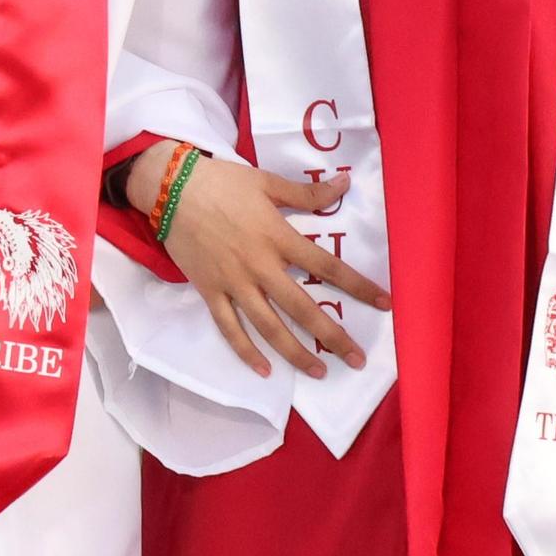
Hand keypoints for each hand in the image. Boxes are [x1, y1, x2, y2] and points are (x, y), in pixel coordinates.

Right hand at [129, 144, 389, 380]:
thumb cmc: (222, 182)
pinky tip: (264, 371)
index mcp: (278, 237)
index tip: (384, 303)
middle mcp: (260, 266)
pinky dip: (245, 352)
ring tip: (319, 372)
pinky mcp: (210, 291)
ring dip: (295, 352)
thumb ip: (307, 193)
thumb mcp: (267, 183)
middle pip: (302, 308)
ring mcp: (233, 283)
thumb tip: (345, 185)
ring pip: (268, 327)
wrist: (170, 188)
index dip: (358, 286)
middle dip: (333, 336)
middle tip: (357, 359)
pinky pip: (229, 328)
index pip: (326, 267)